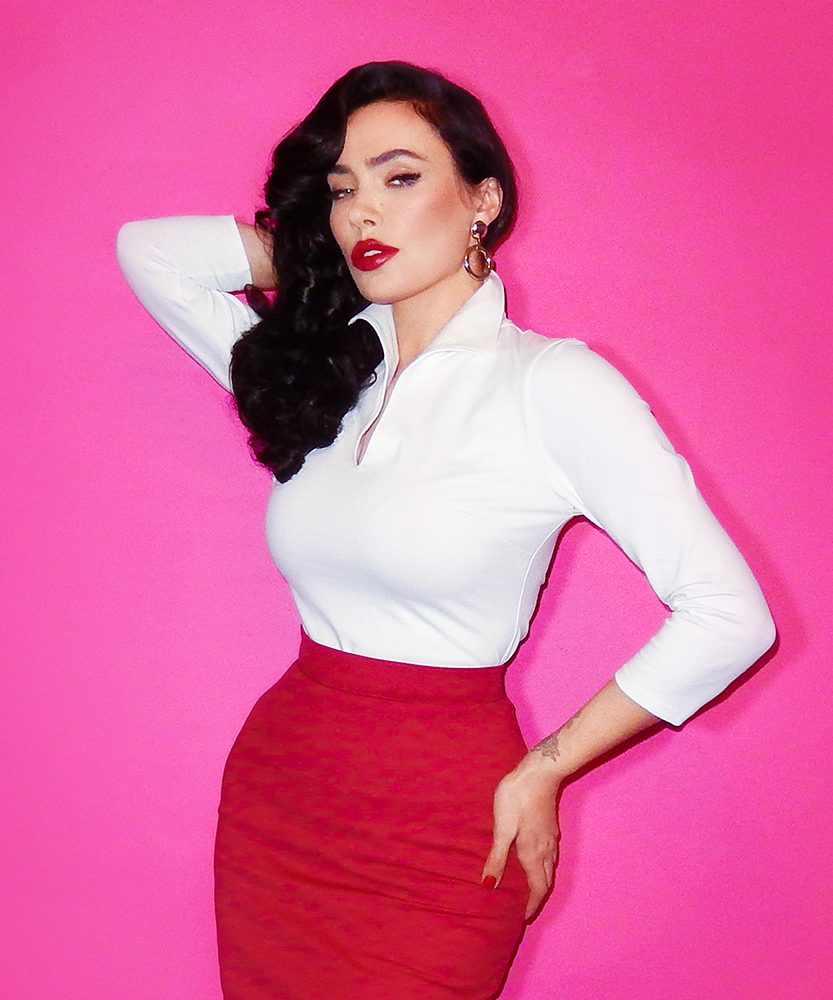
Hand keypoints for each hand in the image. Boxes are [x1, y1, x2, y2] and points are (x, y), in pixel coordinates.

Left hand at [481, 752, 561, 920]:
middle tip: (523, 906)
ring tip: (526, 887)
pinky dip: (542, 866)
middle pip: (546, 881)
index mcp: (534, 854)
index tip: (523, 917)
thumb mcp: (502, 828)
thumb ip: (497, 857)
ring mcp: (552, 837)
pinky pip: (550, 856)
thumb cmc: (517, 799)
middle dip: (537, 896)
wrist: (540, 772)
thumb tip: (489, 886)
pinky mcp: (551, 826)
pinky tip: (531, 858)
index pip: (538, 889)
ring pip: (550, 868)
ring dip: (540, 881)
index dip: (532, 906)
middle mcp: (547, 850)